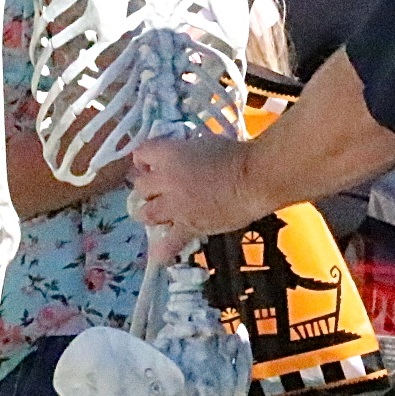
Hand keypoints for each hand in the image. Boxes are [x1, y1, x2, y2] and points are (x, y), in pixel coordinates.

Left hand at [130, 134, 261, 243]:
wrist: (254, 179)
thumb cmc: (236, 154)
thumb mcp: (204, 142)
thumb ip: (185, 152)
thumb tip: (182, 161)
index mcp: (168, 155)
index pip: (140, 155)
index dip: (144, 160)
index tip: (153, 163)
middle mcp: (164, 181)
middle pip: (140, 187)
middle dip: (148, 187)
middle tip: (162, 189)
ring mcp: (174, 207)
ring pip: (146, 214)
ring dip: (150, 212)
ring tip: (161, 213)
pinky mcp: (188, 227)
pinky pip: (168, 244)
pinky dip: (162, 250)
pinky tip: (159, 253)